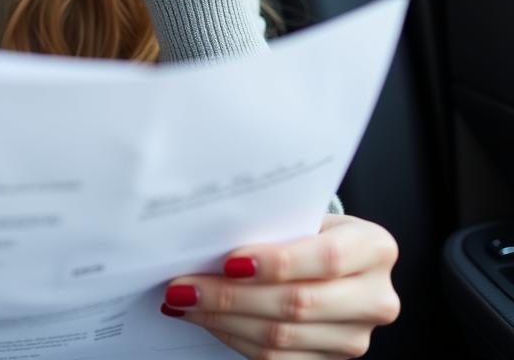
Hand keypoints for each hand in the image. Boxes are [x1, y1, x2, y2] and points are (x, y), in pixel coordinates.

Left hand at [161, 214, 399, 358]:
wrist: (335, 258)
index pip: (327, 258)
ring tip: (182, 301)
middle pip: (297, 304)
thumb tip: (207, 233)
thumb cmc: (309, 226)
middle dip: (231, 296)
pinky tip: (204, 318)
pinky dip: (232, 337)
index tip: (230, 262)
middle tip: (183, 285)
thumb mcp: (305, 213)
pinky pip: (276, 358)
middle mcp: (375, 298)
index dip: (278, 262)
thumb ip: (274, 222)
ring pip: (281, 337)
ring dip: (223, 319)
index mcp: (374, 248)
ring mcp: (356, 338)